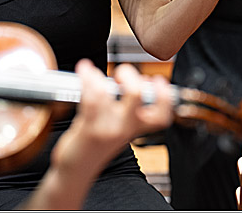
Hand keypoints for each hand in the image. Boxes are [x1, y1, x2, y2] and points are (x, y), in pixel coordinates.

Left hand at [53, 60, 172, 168]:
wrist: (77, 170)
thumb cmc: (95, 145)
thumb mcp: (118, 128)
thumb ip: (128, 108)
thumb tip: (135, 80)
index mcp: (136, 128)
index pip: (162, 115)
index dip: (164, 96)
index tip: (158, 80)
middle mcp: (125, 129)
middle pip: (138, 95)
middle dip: (130, 74)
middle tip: (121, 73)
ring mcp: (108, 129)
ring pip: (106, 94)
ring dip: (97, 76)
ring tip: (92, 72)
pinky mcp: (90, 129)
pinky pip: (89, 98)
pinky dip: (86, 80)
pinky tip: (84, 73)